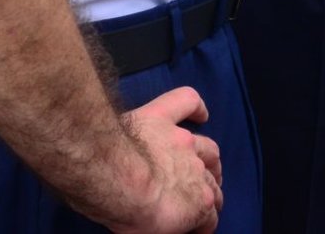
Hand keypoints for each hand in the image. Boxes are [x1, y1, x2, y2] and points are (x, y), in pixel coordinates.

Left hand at [107, 87, 223, 233]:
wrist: (111, 175)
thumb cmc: (126, 212)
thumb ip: (166, 228)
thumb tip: (166, 226)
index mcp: (198, 204)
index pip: (209, 218)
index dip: (203, 225)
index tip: (193, 230)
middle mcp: (198, 170)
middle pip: (212, 184)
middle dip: (211, 194)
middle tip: (202, 202)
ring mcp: (183, 140)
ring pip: (208, 149)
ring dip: (212, 161)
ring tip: (210, 167)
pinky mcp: (163, 116)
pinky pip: (187, 103)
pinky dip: (196, 107)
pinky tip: (200, 114)